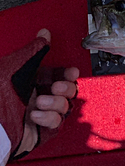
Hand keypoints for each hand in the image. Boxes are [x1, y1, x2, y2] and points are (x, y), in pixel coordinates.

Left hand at [15, 29, 78, 156]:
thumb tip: (44, 34)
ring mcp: (39, 113)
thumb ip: (34, 51)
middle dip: (66, 87)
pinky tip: (35, 115)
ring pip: (65, 106)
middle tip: (56, 87)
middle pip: (67, 90)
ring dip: (56, 103)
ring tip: (41, 102)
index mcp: (29, 80)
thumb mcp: (14, 67)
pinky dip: (49, 118)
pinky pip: (56, 123)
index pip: (57, 75)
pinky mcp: (39, 130)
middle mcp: (34, 96)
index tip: (70, 72)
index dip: (67, 73)